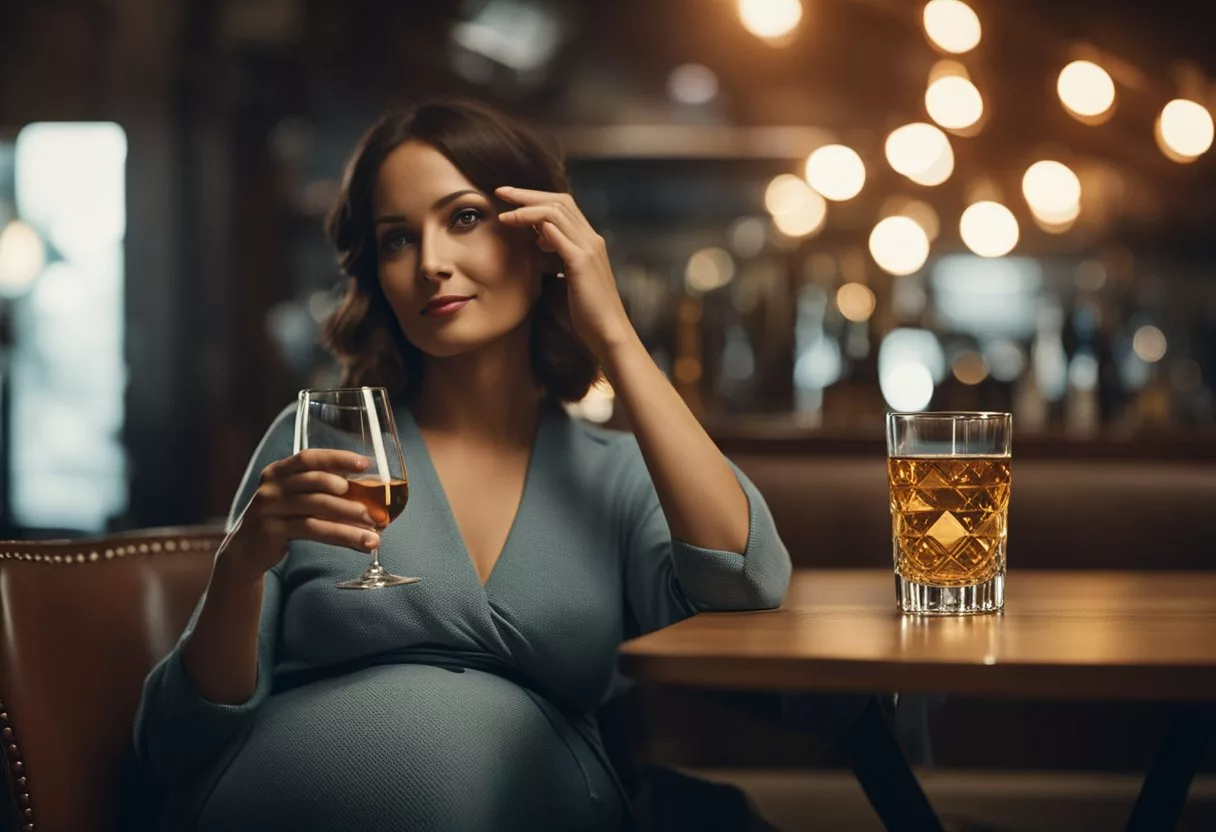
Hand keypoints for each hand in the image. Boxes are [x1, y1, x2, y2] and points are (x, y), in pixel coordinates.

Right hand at [220, 449, 381, 579]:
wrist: (246, 552)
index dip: (338, 458)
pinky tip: (359, 543)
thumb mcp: (296, 500)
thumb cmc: (281, 520)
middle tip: (376, 509)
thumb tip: (369, 497)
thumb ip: (321, 492)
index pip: (309, 457)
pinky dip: (340, 536)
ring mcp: (269, 507)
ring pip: (318, 507)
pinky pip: (312, 529)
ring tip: (375, 534)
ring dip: (350, 519)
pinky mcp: (272, 530)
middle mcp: (272, 486)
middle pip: (316, 480)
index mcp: (278, 471)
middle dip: (350, 493)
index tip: (365, 463)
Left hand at [495, 186, 635, 359]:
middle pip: (559, 201)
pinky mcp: (582, 263)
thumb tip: (539, 243)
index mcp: (589, 241)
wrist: (609, 332)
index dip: (536, 198)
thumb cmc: (589, 311)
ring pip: (557, 212)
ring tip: (505, 213)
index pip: (563, 206)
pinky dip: (537, 225)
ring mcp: (589, 249)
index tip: (511, 199)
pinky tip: (518, 226)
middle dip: (528, 194)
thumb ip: (560, 256)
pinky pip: (558, 235)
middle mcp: (592, 239)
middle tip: (501, 191)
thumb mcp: (572, 277)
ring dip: (526, 209)